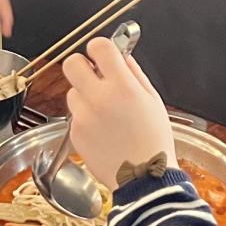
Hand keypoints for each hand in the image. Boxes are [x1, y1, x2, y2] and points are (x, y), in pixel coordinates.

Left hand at [64, 37, 174, 188]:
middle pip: (72, 63)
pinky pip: (74, 115)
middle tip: (94, 75)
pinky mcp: (75, 133)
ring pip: (72, 91)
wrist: (144, 179)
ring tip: (105, 112)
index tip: (103, 54)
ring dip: (85, 95)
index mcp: (123, 87)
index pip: (98, 47)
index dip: (100, 47)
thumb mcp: (153, 100)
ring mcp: (84, 117)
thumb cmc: (154, 141)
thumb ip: (134, 73)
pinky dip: (85, 118)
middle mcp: (99, 99)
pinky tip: (102, 130)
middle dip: (82, 65)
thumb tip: (121, 56)